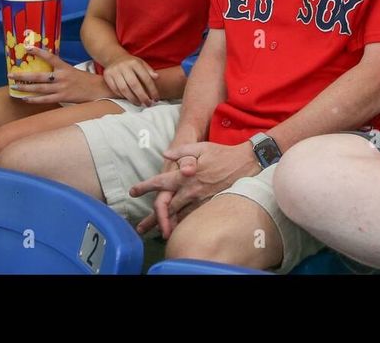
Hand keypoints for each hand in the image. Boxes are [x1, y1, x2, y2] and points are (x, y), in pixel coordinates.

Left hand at [8, 46, 112, 103]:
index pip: (50, 57)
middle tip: (11, 74)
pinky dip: (34, 99)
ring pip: (39, 88)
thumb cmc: (84, 80)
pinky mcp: (63, 97)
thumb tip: (44, 69)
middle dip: (23, 75)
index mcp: (64, 67)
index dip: (38, 52)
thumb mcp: (72, 70)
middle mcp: (62, 77)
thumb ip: (59, 70)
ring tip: (14, 87)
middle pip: (39, 76)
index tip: (27, 48)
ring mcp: (62, 88)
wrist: (98, 89)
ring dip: (25, 88)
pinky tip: (25, 99)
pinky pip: (45, 99)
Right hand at [101, 54, 160, 105]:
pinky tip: (129, 99)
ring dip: (132, 98)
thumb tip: (157, 77)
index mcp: (135, 63)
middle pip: (134, 84)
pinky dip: (123, 96)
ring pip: (124, 89)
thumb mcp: (141, 63)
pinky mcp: (107, 76)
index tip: (156, 99)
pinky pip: (115, 89)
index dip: (152, 90)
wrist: (114, 58)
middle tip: (148, 104)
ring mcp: (114, 71)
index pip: (146, 78)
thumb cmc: (131, 64)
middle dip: (142, 96)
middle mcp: (124, 66)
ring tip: (139, 104)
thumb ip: (149, 71)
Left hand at [131, 141, 258, 237]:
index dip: (144, 187)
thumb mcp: (201, 147)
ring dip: (165, 225)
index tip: (133, 192)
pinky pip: (193, 218)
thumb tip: (165, 153)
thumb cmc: (222, 154)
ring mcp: (200, 200)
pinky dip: (183, 224)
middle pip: (166, 207)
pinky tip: (177, 229)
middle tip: (140, 227)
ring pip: (178, 216)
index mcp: (184, 175)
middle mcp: (190, 190)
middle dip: (152, 218)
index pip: (160, 183)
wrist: (246, 163)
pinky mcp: (209, 205)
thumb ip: (181, 150)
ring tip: (155, 233)